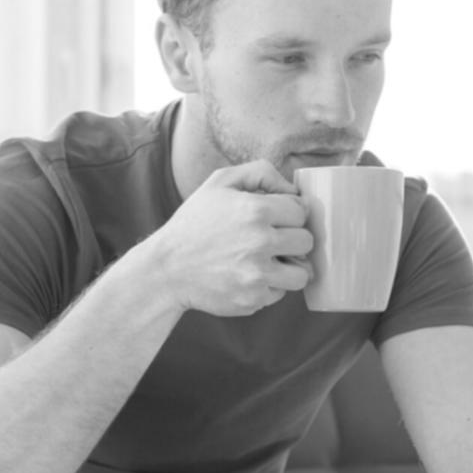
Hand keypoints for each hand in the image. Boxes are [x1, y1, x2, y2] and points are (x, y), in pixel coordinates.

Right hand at [147, 160, 312, 316]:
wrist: (165, 269)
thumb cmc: (195, 223)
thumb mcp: (219, 182)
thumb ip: (261, 172)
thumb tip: (295, 191)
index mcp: (256, 210)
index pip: (301, 212)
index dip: (288, 214)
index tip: (274, 218)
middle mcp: (260, 243)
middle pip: (307, 242)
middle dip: (292, 239)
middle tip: (272, 240)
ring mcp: (257, 275)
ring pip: (302, 274)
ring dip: (289, 268)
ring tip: (268, 261)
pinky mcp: (253, 300)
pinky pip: (280, 293)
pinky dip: (269, 287)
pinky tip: (248, 276)